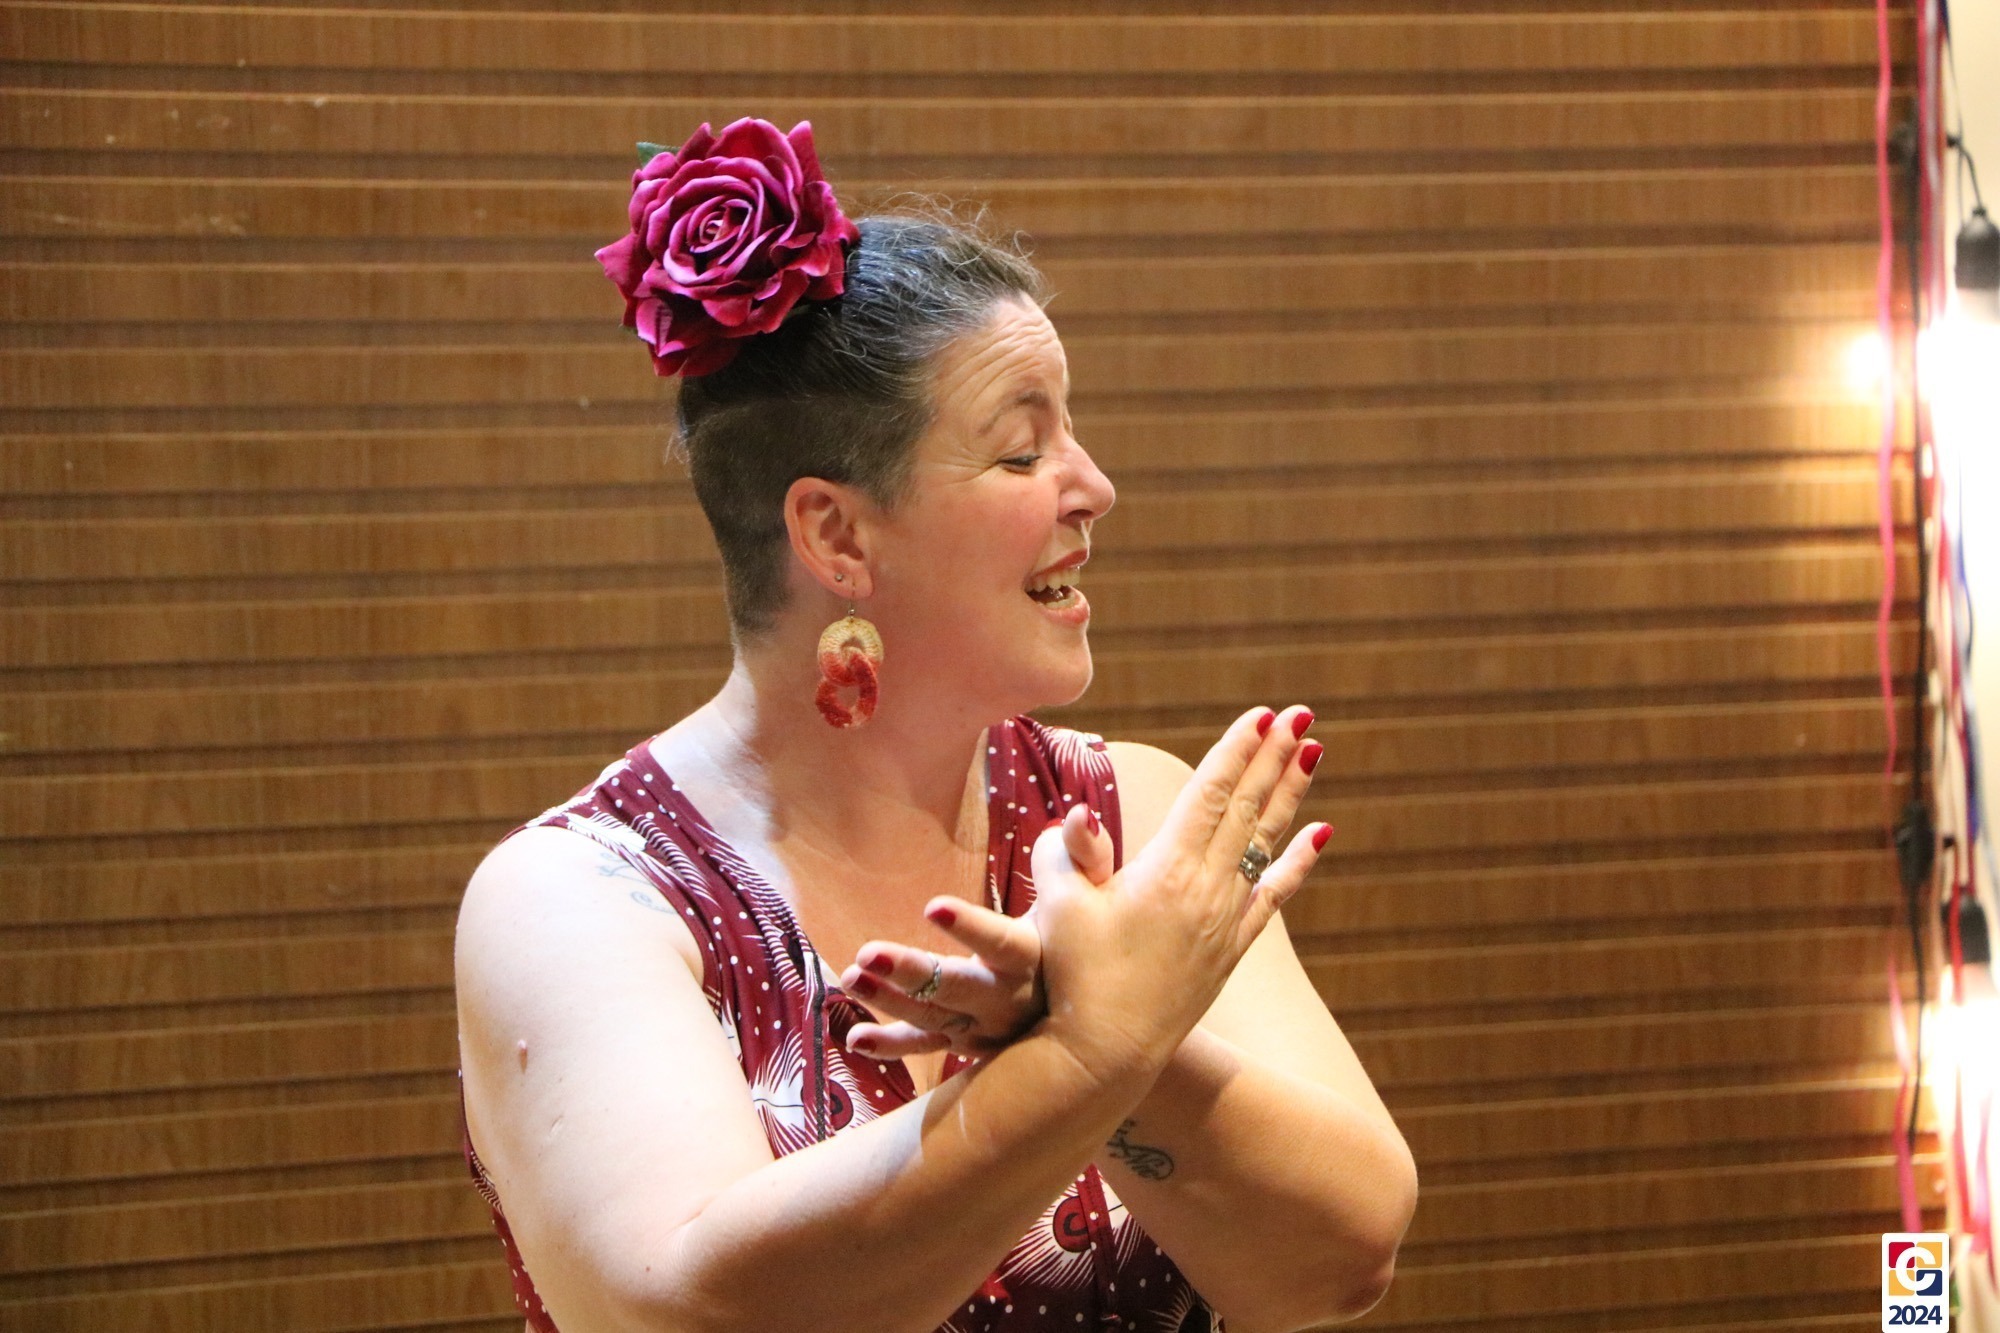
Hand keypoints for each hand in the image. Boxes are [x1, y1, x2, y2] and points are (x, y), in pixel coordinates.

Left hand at [838, 818, 1116, 1061]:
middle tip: (867, 954)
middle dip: (914, 974)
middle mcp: (1010, 1001)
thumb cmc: (1090, 936)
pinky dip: (892, 1045)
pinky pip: (928, 1047)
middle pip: (959, 989)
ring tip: (851, 976)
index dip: (970, 928)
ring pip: (934, 1019)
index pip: (1003, 944)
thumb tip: (1079, 814)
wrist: (1105, 1013)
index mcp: (1037, 959)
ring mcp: (987, 1028)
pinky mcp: (970, 1042)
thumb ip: (1083, 854)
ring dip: (890, 1001)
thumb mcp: (1094, 895)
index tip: (932, 907)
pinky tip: (854, 1041)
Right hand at [1030, 704, 1330, 1075]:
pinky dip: (1298, 863)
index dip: (1235, 751)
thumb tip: (1078, 815)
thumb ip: (1064, 851)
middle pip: (1247, 809)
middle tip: (1300, 714)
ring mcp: (1224, 922)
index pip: (1210, 795)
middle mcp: (1206, 892)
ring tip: (1313, 751)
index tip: (1261, 714)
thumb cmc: (1070, 977)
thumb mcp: (1055, 906)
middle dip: (1272, 757)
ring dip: (1289, 795)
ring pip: (1266, 844)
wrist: (1103, 1056)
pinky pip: (1273, 896)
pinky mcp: (1228, 951)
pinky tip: (1321, 836)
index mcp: (1166, 871)